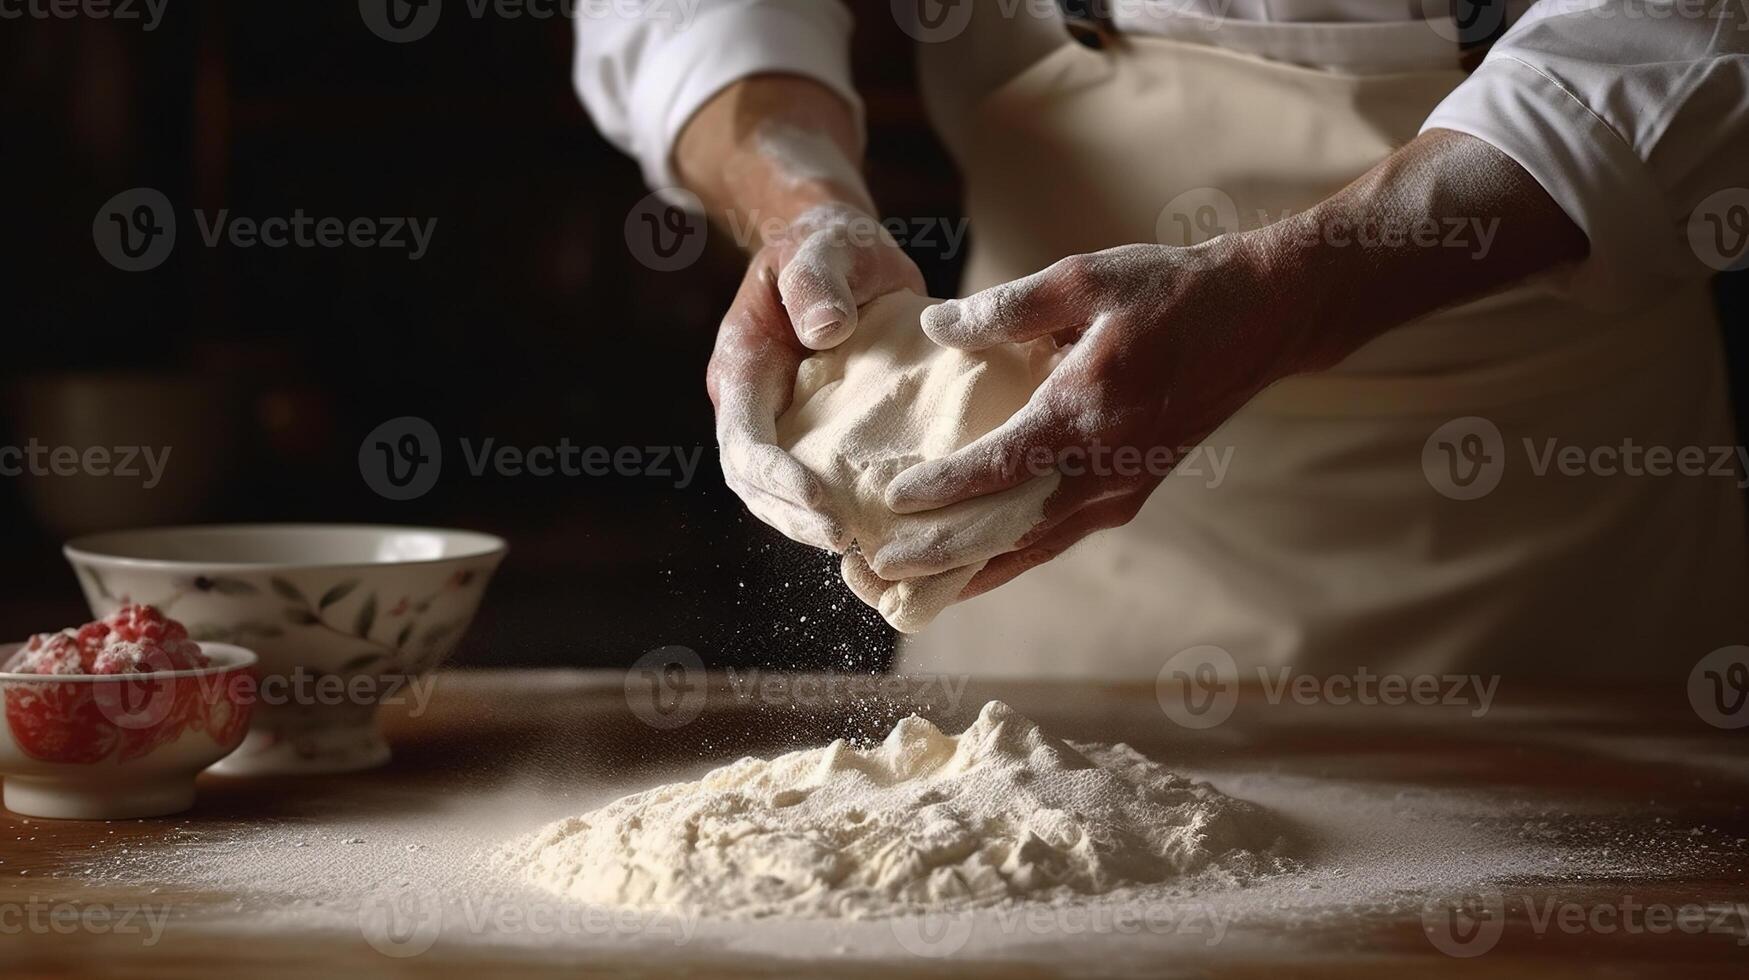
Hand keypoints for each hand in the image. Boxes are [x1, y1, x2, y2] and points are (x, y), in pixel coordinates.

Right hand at [708, 205, 923, 550]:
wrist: (836, 248)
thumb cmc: (830, 243)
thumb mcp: (826, 248)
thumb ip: (819, 282)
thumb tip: (825, 331)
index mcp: (743, 365)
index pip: (745, 442)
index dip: (778, 480)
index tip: (823, 505)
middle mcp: (750, 402)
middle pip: (753, 484)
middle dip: (794, 517)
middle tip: (847, 542)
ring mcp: (776, 420)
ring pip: (775, 493)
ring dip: (809, 525)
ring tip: (860, 548)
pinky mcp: (809, 430)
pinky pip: (812, 480)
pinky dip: (834, 508)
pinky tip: (874, 528)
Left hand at [874, 128, 1588, 601]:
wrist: (1260, 319)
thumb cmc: (1171, 290)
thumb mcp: (1088, 277)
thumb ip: (1008, 308)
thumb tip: (936, 329)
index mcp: (1086, 411)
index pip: (999, 467)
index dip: (941, 491)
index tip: (887, 505)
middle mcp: (1104, 467)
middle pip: (1009, 530)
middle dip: (942, 556)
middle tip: (878, 573)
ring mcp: (1121, 490)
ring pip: (1035, 548)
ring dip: (973, 570)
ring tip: (912, 587)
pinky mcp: (1130, 495)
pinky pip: (1058, 538)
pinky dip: (1013, 557)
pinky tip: (974, 567)